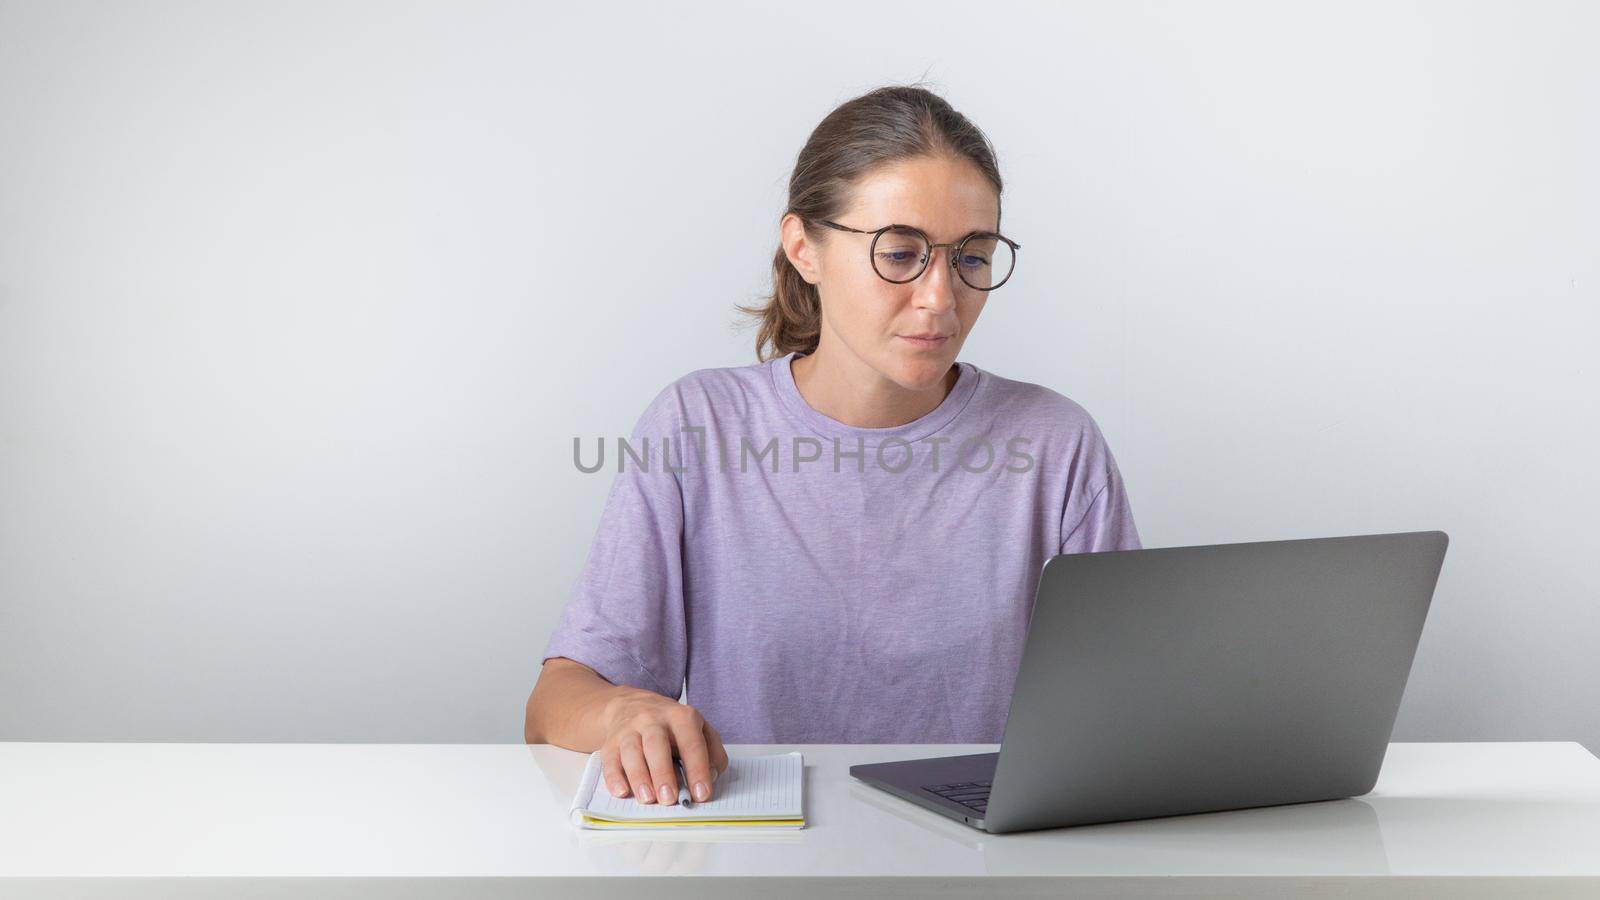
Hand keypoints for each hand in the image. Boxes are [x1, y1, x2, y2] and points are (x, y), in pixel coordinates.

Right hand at [599, 687, 728, 805]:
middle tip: (670, 799)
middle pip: (656, 744)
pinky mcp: (611, 742)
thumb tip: (711, 777)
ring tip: (648, 799)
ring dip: (639, 776)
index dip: (698, 769)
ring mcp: (629, 729)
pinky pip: (609, 759)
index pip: (692, 743)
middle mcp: (653, 719)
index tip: (701, 794)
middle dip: (663, 773)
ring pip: (631, 751)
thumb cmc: (671, 726)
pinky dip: (614, 777)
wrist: (631, 705)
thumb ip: (713, 752)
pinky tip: (621, 791)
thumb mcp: (699, 729)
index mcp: (681, 717)